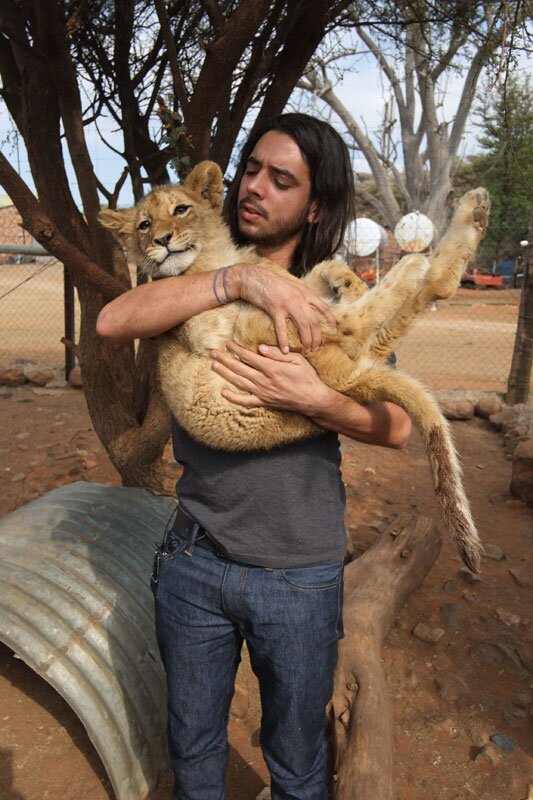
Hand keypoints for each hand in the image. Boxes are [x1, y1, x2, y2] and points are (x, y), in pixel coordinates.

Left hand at [210, 341, 331, 412]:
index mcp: (272, 368)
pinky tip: (223, 392)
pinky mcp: (264, 402)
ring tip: (214, 366)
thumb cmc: (307, 377)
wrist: (313, 400)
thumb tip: (261, 348)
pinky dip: (233, 398)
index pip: (249, 357)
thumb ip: (278, 353)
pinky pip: (245, 401)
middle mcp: (264, 381)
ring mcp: (263, 393)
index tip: (227, 343)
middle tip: (213, 352)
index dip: (236, 349)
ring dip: (225, 374)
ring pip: (239, 382)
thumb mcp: (297, 360)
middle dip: (225, 359)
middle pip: (239, 368)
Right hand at [227, 263, 336, 353]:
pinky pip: (282, 328)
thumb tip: (310, 308)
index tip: (334, 332)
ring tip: (306, 351)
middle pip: (314, 321)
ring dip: (306, 340)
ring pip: (303, 325)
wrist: (253, 277)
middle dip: (317, 337)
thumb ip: (302, 296)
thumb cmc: (271, 283)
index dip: (330, 321)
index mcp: (305, 292)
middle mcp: (299, 297)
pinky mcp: (275, 308)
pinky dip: (284, 340)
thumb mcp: (292, 286)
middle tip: (316, 349)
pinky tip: (285, 350)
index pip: (323, 307)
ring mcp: (288, 303)